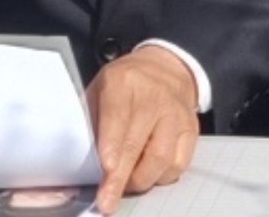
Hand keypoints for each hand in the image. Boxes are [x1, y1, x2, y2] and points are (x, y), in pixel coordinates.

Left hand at [86, 46, 198, 214]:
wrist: (164, 68)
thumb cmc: (125, 84)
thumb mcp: (100, 89)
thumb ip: (90, 119)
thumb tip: (77, 160)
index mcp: (123, 81)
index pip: (117, 116)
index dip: (111, 144)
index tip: (107, 168)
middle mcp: (153, 95)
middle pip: (137, 144)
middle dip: (120, 177)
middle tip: (107, 200)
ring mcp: (175, 113)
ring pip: (161, 159)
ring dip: (140, 180)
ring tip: (126, 182)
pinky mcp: (191, 129)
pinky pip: (177, 165)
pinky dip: (160, 176)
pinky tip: (148, 171)